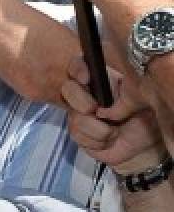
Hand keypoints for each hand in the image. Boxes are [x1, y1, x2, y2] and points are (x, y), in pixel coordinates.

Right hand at [62, 55, 163, 171]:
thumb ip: (128, 95)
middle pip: (68, 89)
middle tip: (95, 110)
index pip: (79, 66)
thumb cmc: (144, 118)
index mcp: (100, 80)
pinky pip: (78, 136)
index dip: (78, 70)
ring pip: (74, 117)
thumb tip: (108, 103)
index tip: (86, 78)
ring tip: (115, 132)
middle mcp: (85, 95)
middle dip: (81, 100)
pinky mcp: (77, 133)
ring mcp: (78, 114)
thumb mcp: (142, 102)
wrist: (143, 144)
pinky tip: (108, 140)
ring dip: (99, 129)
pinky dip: (98, 141)